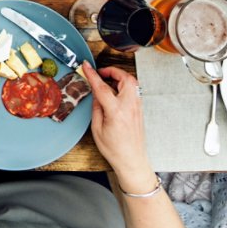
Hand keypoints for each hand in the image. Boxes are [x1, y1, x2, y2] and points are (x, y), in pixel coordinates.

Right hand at [83, 65, 153, 192]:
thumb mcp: (97, 129)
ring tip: (107, 82)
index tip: (86, 67)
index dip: (93, 75)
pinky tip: (116, 92)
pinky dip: (124, 86)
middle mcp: (130, 107)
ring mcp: (137, 108)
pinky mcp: (139, 110)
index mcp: (116, 112)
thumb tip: (96, 94)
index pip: (102, 87)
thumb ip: (96, 108)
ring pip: (132, 83)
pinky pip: (134, 91)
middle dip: (112, 71)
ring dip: (119, 78)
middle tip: (101, 72)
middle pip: (125, 78)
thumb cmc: (115, 149)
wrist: (131, 160)